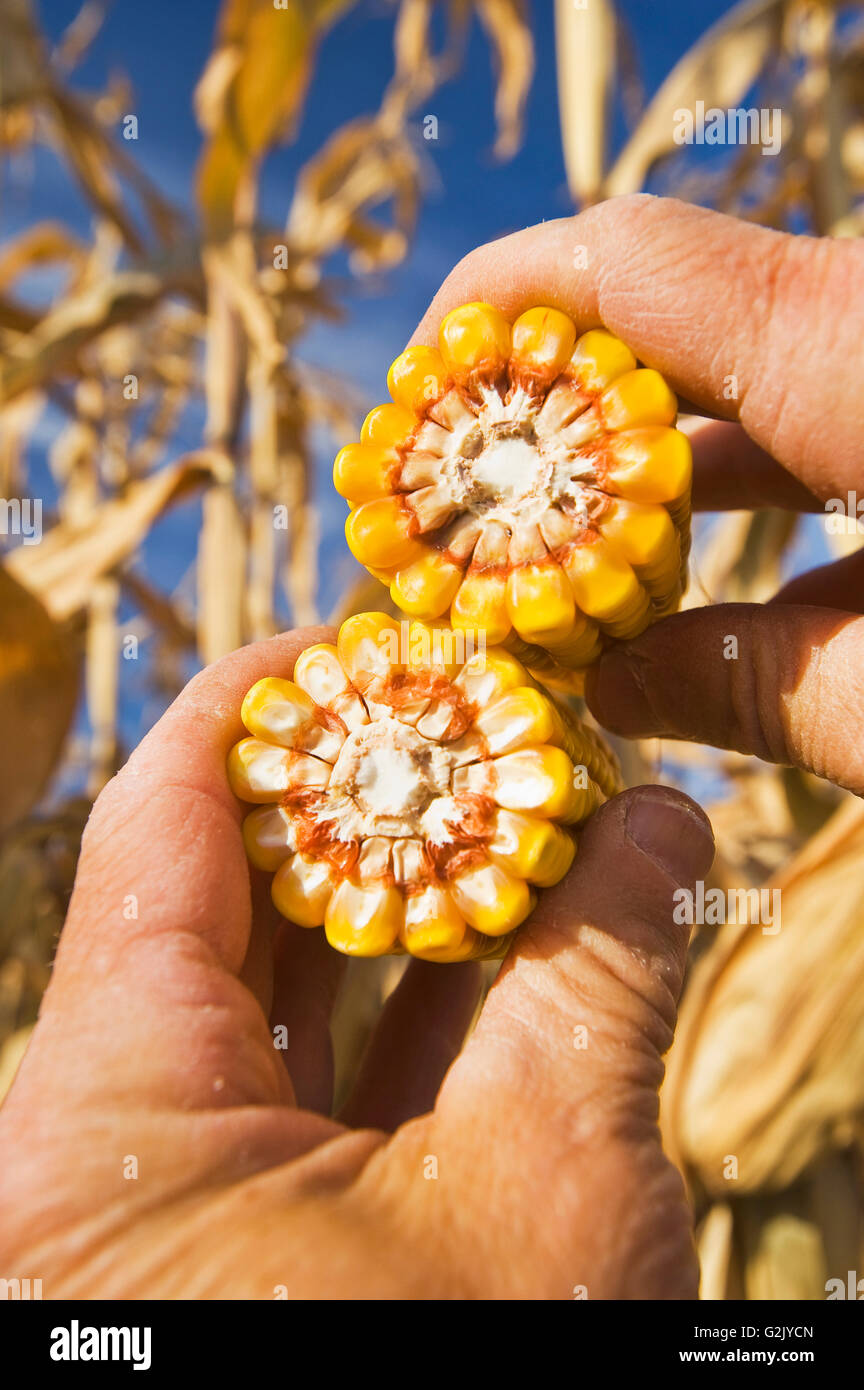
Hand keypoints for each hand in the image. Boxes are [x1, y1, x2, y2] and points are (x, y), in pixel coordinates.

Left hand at [0, 623, 712, 1298]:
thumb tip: (665, 815)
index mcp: (101, 1110)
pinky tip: (510, 928)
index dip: (283, 695)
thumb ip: (599, 987)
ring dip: (408, 888)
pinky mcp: (228, 1222)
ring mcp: (162, 1182)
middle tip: (493, 709)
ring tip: (521, 797)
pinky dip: (411, 994)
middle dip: (372, 789)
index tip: (393, 634)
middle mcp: (99, 1131)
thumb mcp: (541, 1207)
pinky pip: (312, 1065)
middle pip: (231, 880)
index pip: (169, 814)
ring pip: (284, 975)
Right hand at [411, 193, 863, 793]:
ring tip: (565, 559)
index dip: (488, 312)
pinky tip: (717, 582)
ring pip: (749, 361)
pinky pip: (825, 397)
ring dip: (645, 452)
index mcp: (855, 362)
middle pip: (669, 309)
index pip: (622, 262)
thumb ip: (754, 690)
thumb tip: (614, 695)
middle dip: (553, 405)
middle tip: (471, 512)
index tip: (412, 408)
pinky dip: (751, 471)